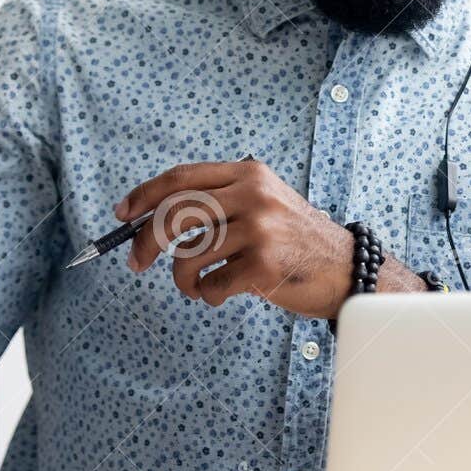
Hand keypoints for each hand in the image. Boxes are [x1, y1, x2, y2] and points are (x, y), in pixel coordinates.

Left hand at [117, 159, 362, 316]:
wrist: (346, 269)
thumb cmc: (295, 241)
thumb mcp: (263, 203)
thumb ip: (219, 202)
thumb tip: (151, 218)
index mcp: (249, 174)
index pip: (182, 178)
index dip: (145, 195)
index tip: (123, 214)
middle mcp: (253, 195)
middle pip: (175, 213)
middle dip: (145, 241)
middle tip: (136, 262)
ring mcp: (260, 229)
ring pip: (188, 255)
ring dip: (183, 279)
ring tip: (196, 286)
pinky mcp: (264, 265)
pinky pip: (211, 284)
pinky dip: (207, 295)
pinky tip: (223, 294)